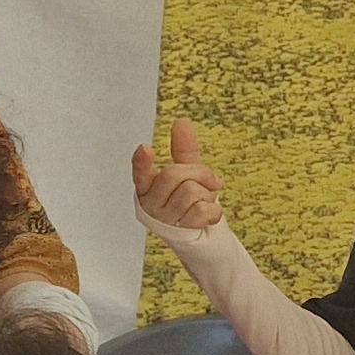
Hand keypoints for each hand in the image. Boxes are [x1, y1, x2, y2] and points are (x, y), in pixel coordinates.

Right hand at [131, 118, 228, 238]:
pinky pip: (202, 211)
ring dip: (208, 194)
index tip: (145, 148)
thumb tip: (181, 122)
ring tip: (206, 200)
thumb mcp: (187, 171)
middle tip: (211, 181)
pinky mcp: (180, 233)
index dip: (142, 161)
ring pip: (191, 192)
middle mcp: (150, 203)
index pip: (140, 173)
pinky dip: (214, 211)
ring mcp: (164, 220)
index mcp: (147, 186)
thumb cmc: (189, 199)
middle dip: (200, 173)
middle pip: (173, 174)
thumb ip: (183, 148)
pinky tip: (209, 214)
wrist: (201, 232)